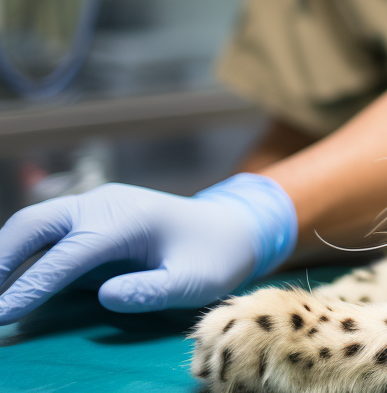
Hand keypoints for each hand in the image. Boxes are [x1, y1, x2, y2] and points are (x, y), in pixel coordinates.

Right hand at [0, 173, 295, 322]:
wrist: (230, 228)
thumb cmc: (214, 258)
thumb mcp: (196, 282)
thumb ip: (154, 290)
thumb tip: (105, 295)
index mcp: (128, 219)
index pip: (68, 254)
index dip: (33, 285)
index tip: (2, 314)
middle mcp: (104, 204)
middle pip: (35, 224)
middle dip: (1, 259)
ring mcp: (94, 206)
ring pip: (33, 223)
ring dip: (4, 253)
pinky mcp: (89, 217)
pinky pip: (44, 230)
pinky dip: (18, 250)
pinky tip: (6, 280)